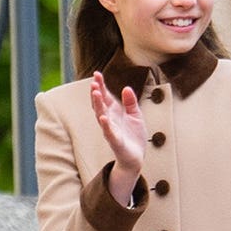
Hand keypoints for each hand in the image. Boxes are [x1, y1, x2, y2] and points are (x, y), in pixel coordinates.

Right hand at [89, 72, 145, 204]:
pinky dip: (106, 125)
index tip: (96, 74)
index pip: (105, 96)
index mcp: (114, 112)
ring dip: (98, 105)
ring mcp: (111, 130)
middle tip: (94, 82)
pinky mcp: (115, 141)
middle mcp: (109, 120)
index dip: (101, 86)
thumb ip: (131, 102)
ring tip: (95, 93)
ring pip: (101, 116)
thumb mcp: (135, 115)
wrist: (136, 157)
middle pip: (100, 104)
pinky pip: (109, 132)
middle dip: (96, 93)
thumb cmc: (133, 135)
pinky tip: (103, 117)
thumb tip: (126, 88)